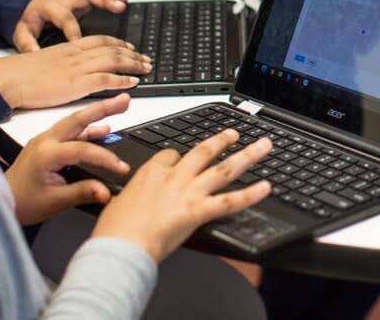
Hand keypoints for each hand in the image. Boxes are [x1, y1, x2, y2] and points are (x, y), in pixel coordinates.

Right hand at [0, 35, 149, 108]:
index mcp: (68, 47)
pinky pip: (106, 79)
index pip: (101, 40)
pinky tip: (134, 82)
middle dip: (133, 54)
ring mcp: (77, 68)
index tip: (131, 48)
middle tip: (146, 59)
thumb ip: (63, 62)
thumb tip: (72, 70)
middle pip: (112, 49)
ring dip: (134, 64)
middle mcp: (76, 54)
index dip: (119, 44)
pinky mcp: (76, 83)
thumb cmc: (21, 74)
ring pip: (114, 61)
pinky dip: (123, 80)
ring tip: (147, 69)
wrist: (8, 78)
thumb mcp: (46, 62)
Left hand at [6, 95, 132, 225]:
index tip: (121, 168)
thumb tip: (106, 191)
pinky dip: (88, 126)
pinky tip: (103, 127)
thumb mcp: (55, 202)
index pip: (83, 150)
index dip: (105, 158)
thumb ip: (83, 193)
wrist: (1, 200)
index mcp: (46, 154)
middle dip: (104, 108)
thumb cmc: (22, 202)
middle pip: (78, 119)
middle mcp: (45, 141)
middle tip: (125, 100)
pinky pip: (71, 130)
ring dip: (97, 112)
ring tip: (119, 104)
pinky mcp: (47, 143)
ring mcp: (45, 139)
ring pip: (75, 120)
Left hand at [13, 0, 129, 51]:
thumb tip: (35, 53)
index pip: (66, 19)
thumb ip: (27, 43)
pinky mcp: (81, 0)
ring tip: (124, 2)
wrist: (30, 10)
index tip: (81, 43)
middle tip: (119, 7)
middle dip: (103, 1)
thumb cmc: (30, 22)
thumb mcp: (22, 33)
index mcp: (50, 8)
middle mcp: (65, 0)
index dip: (74, 32)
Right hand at [92, 130, 272, 262]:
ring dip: (247, 155)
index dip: (179, 156)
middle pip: (203, 152)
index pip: (170, 155)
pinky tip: (265, 188)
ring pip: (224, 169)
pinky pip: (230, 201)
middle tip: (234, 133)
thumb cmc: (113, 230)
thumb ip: (131, 197)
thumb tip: (129, 201)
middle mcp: (174, 177)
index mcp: (151, 172)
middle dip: (221, 141)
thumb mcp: (117, 203)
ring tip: (262, 146)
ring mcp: (189, 193)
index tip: (183, 156)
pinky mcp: (198, 211)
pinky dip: (250, 195)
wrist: (120, 246)